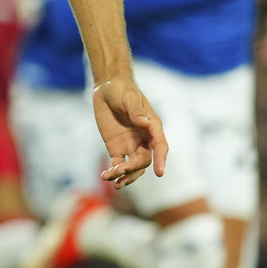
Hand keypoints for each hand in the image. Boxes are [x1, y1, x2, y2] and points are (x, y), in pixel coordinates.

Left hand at [91, 73, 168, 188]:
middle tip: (119, 171)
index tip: (160, 173)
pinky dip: (113, 172)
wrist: (107, 88)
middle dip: (134, 168)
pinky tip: (105, 176)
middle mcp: (144, 139)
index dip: (161, 159)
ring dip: (125, 176)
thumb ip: (136, 112)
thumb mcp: (129, 98)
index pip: (160, 146)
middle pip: (144, 160)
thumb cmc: (122, 90)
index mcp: (152, 127)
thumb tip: (144, 123)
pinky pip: (118, 164)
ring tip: (112, 179)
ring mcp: (131, 145)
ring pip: (133, 167)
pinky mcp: (117, 148)